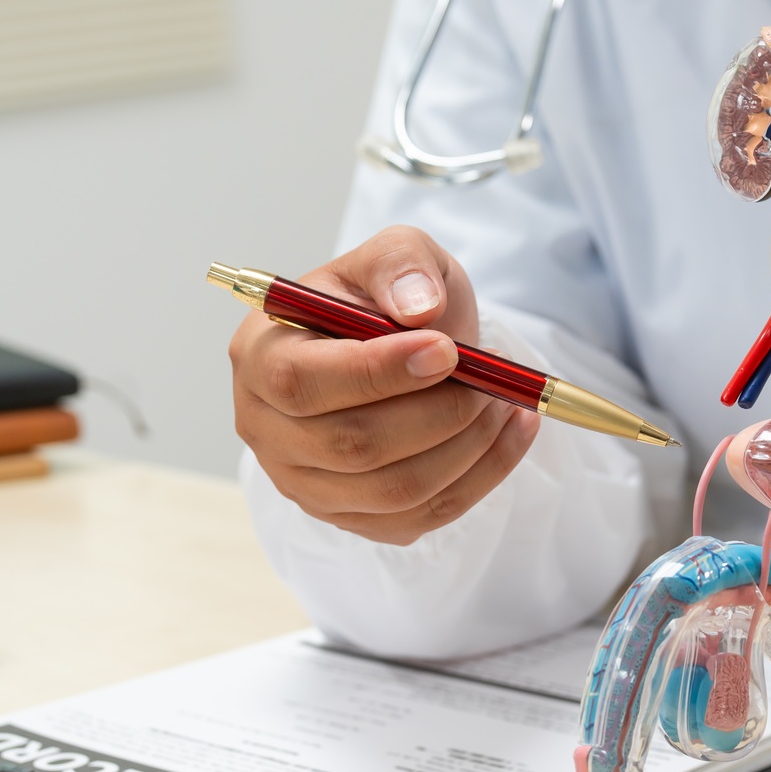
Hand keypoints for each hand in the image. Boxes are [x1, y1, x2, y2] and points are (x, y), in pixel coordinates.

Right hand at [230, 227, 540, 544]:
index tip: (448, 351)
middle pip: (350, 446)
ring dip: (467, 448)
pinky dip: (481, 477)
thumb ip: (401, 263)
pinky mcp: (351, 516)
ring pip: (394, 491)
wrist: (398, 346)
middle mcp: (266, 428)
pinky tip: (511, 430)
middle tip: (490, 380)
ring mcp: (305, 483)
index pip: (301, 382)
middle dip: (438, 414)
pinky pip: (421, 516)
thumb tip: (420, 309)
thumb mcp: (395, 254)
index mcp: (259, 356)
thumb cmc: (384, 300)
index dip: (377, 372)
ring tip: (504, 400)